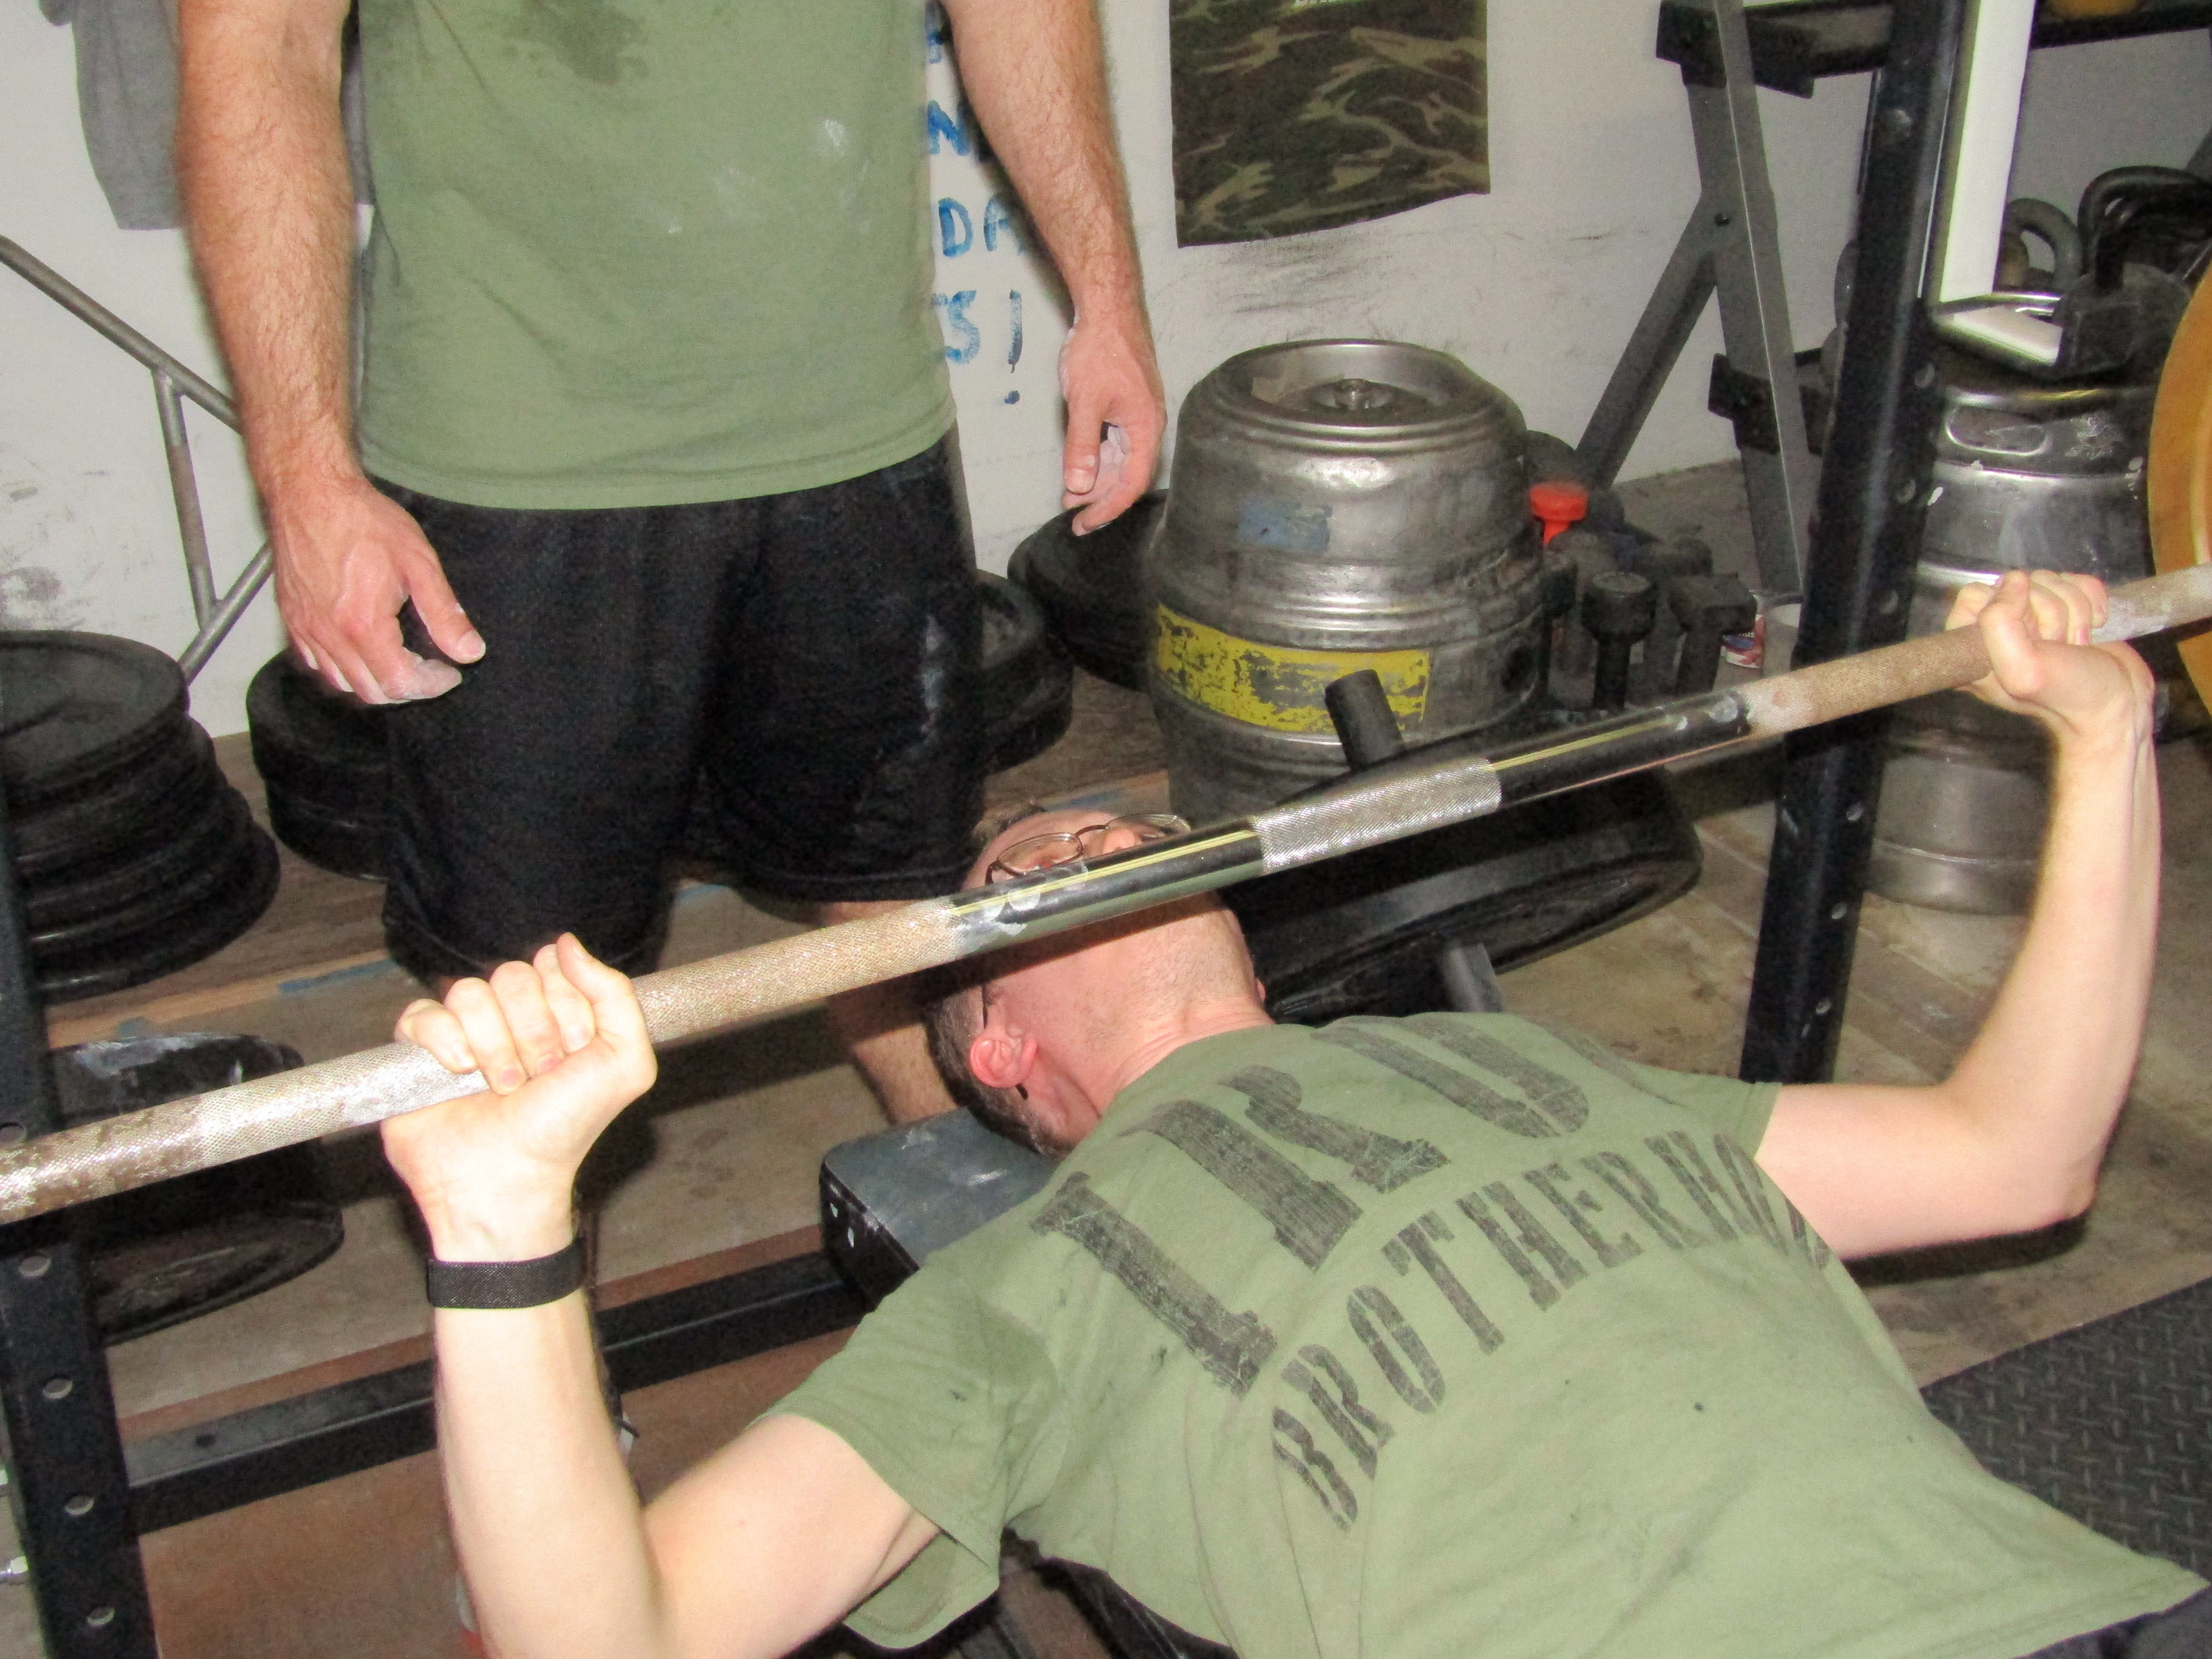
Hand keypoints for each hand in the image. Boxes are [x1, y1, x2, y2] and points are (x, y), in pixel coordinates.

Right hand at [268, 474, 484, 702]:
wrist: (311, 493)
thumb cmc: (364, 521)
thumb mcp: (418, 563)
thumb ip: (445, 613)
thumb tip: (470, 652)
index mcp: (362, 625)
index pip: (400, 683)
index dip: (431, 684)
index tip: (449, 670)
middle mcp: (328, 635)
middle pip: (371, 692)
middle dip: (407, 687)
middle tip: (430, 666)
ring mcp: (304, 630)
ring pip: (342, 683)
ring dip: (376, 681)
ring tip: (401, 659)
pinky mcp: (291, 620)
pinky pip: (317, 664)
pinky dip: (344, 669)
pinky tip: (365, 649)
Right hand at [381, 936, 656, 1260]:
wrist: (508, 1179)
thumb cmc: (566, 1127)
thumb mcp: (624, 1063)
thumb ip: (615, 994)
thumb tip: (566, 943)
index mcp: (558, 1013)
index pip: (554, 966)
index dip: (566, 1007)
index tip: (574, 1053)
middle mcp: (510, 1018)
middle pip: (512, 975)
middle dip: (533, 1030)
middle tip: (538, 1077)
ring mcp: (463, 1033)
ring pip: (468, 991)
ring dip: (493, 1044)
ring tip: (502, 1088)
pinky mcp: (417, 1051)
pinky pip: (421, 1013)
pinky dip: (443, 1042)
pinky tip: (458, 1075)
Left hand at [1059, 305, 1164, 534]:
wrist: (1108, 308)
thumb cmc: (1101, 349)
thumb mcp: (1085, 401)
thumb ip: (1081, 446)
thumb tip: (1078, 487)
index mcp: (1146, 428)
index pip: (1132, 483)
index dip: (1108, 508)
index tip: (1084, 524)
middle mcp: (1147, 426)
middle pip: (1128, 475)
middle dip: (1099, 497)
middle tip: (1070, 513)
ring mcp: (1138, 416)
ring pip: (1120, 460)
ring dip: (1096, 478)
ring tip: (1069, 493)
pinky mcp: (1127, 407)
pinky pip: (1115, 442)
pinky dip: (1097, 457)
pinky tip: (1079, 465)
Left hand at [1949, 569, 2153, 748]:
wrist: (2118, 705)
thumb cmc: (2068, 696)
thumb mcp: (2023, 670)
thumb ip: (1999, 623)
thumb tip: (2014, 579)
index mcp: (1975, 646)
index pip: (1975, 594)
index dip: (2008, 607)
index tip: (2029, 638)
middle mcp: (2000, 630)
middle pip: (2020, 584)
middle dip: (2050, 613)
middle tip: (2058, 647)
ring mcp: (2036, 618)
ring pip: (2051, 580)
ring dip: (2075, 610)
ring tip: (2075, 644)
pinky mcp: (2069, 609)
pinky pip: (2078, 580)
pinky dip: (2093, 600)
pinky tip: (2094, 629)